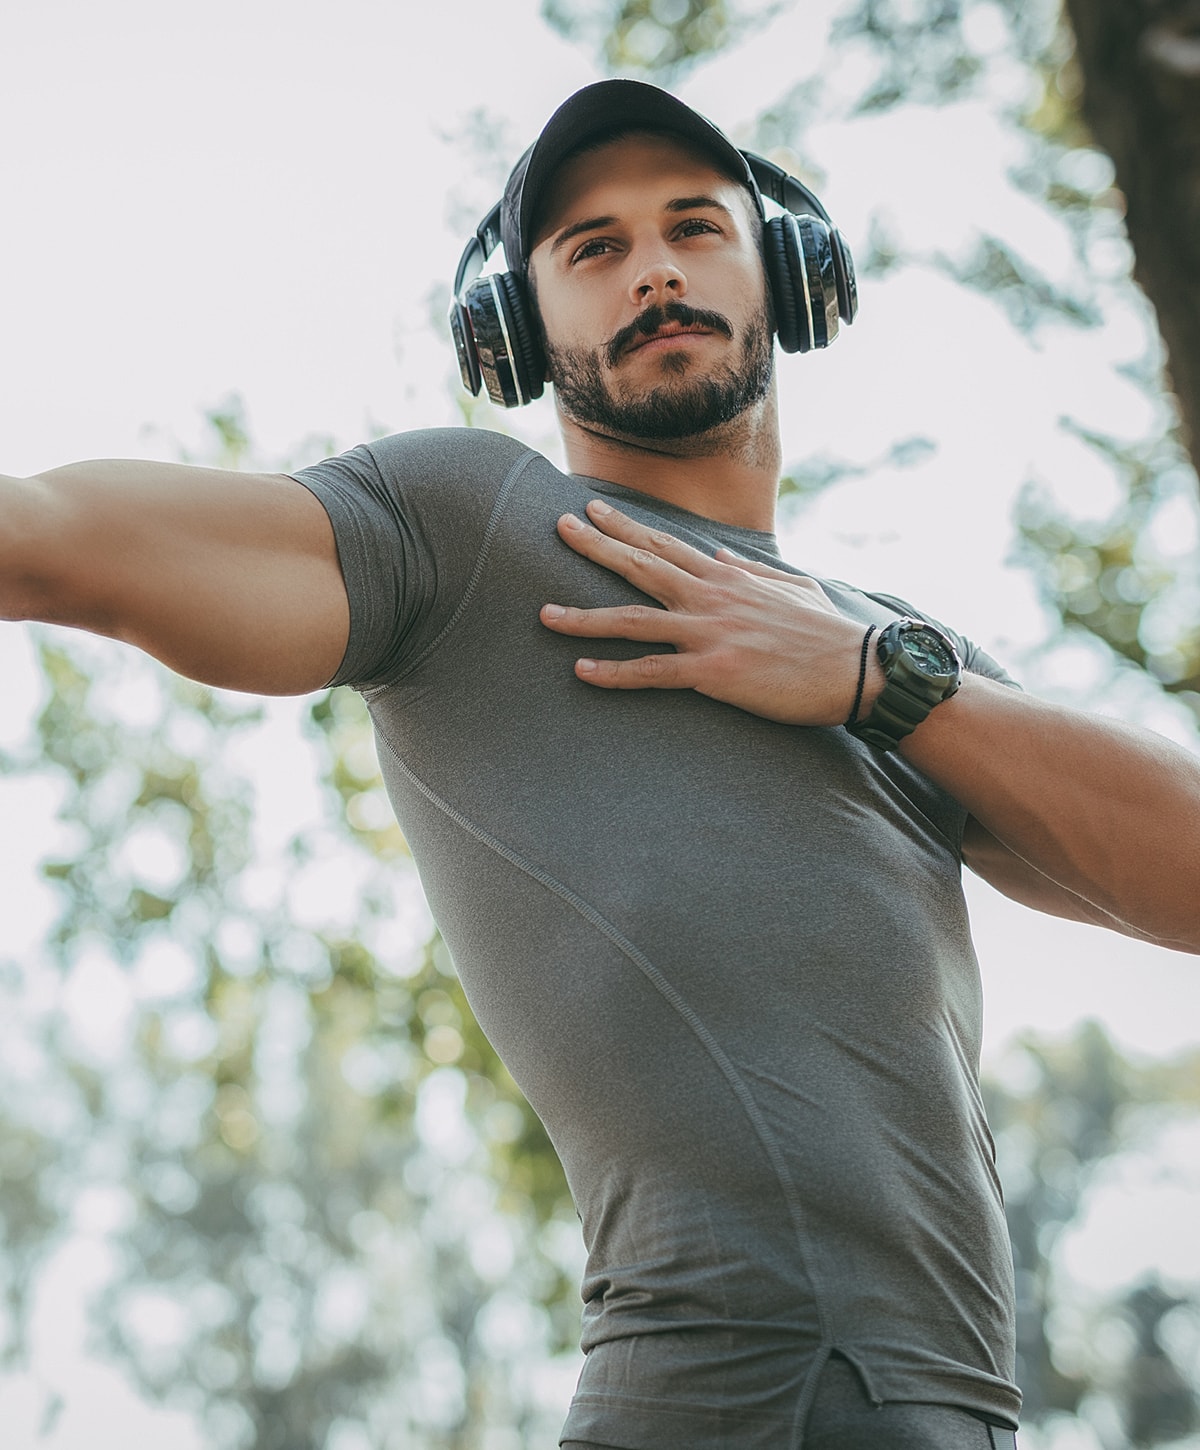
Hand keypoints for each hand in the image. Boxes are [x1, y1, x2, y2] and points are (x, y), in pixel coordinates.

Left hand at [539, 498, 873, 726]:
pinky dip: (614, 673)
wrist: (858, 669)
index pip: (665, 544)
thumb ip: (752, 572)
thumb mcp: (793, 588)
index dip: (626, 526)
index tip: (593, 508)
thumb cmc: (829, 634)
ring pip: (633, 620)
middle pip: (640, 565)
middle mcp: (711, 596)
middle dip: (596, 544)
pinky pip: (652, 673)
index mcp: (728, 577)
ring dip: (584, 617)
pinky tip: (581, 672)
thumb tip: (720, 556)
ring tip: (545, 614)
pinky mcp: (714, 672)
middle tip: (558, 527)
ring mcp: (709, 633)